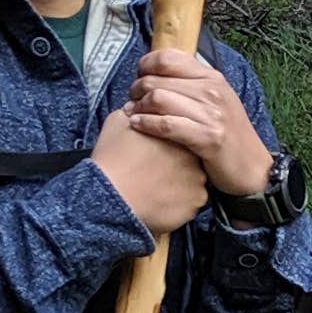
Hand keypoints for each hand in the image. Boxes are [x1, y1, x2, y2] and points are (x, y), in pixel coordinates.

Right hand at [90, 111, 208, 233]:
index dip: (167, 143)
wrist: (113, 192)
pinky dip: (181, 202)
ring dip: (180, 182)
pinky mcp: (196, 202)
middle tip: (155, 169)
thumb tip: (137, 110)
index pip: (182, 133)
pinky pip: (192, 201)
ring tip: (157, 186)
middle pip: (191, 157)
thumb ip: (134, 112)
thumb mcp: (118, 122)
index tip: (153, 151)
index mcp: (178, 133)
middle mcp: (195, 155)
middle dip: (176, 162)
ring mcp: (199, 180)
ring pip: (193, 180)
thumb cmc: (113, 157)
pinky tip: (163, 200)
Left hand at [120, 45, 276, 201]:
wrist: (254, 170)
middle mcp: (213, 91)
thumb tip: (159, 74)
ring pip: (158, 98)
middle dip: (136, 89)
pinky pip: (167, 124)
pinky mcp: (208, 137)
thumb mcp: (216, 102)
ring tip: (133, 114)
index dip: (145, 66)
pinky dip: (147, 124)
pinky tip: (138, 126)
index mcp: (212, 78)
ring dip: (139, 107)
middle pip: (157, 78)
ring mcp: (212, 114)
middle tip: (132, 101)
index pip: (167, 58)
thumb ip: (192, 86)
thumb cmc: (229, 137)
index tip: (139, 78)